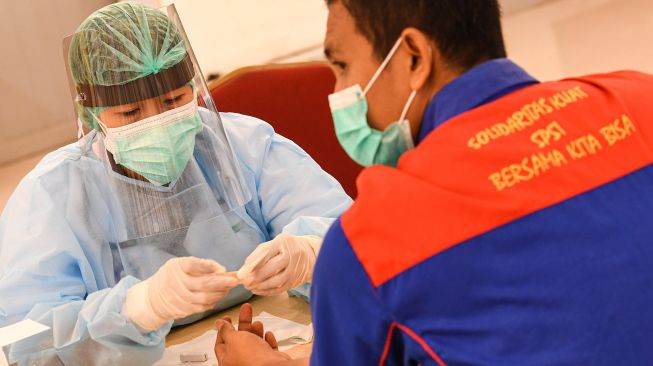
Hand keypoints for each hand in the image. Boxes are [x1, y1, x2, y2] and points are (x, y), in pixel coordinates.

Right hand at [124, 257, 238, 330]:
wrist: (151, 298)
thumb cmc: (171, 277)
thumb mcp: (179, 265)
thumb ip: (199, 265)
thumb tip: (221, 270)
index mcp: (177, 267)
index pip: (194, 265)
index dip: (209, 266)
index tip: (223, 268)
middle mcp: (177, 283)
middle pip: (203, 284)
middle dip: (222, 282)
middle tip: (236, 280)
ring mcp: (180, 298)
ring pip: (205, 298)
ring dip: (220, 293)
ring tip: (228, 288)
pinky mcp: (183, 310)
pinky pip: (202, 307)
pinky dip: (212, 302)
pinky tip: (218, 296)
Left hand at [214, 318, 290, 365]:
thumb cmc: (250, 357)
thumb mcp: (233, 338)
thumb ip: (226, 330)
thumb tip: (219, 324)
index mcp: (227, 360)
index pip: (221, 343)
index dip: (223, 329)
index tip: (227, 318)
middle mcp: (240, 362)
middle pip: (239, 340)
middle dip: (244, 323)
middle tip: (246, 310)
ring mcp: (255, 362)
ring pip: (254, 343)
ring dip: (256, 331)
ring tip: (258, 323)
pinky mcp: (269, 362)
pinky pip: (267, 349)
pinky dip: (267, 340)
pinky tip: (268, 334)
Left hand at [237, 234, 320, 295]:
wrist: (308, 253)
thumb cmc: (285, 248)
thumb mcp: (272, 244)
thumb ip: (258, 254)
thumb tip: (244, 269)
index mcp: (283, 242)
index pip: (267, 254)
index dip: (254, 264)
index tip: (242, 273)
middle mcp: (291, 255)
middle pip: (271, 268)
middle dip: (255, 277)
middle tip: (244, 282)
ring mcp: (294, 269)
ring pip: (276, 281)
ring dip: (260, 286)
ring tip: (249, 287)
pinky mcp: (296, 280)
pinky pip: (280, 289)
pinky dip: (267, 291)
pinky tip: (258, 291)